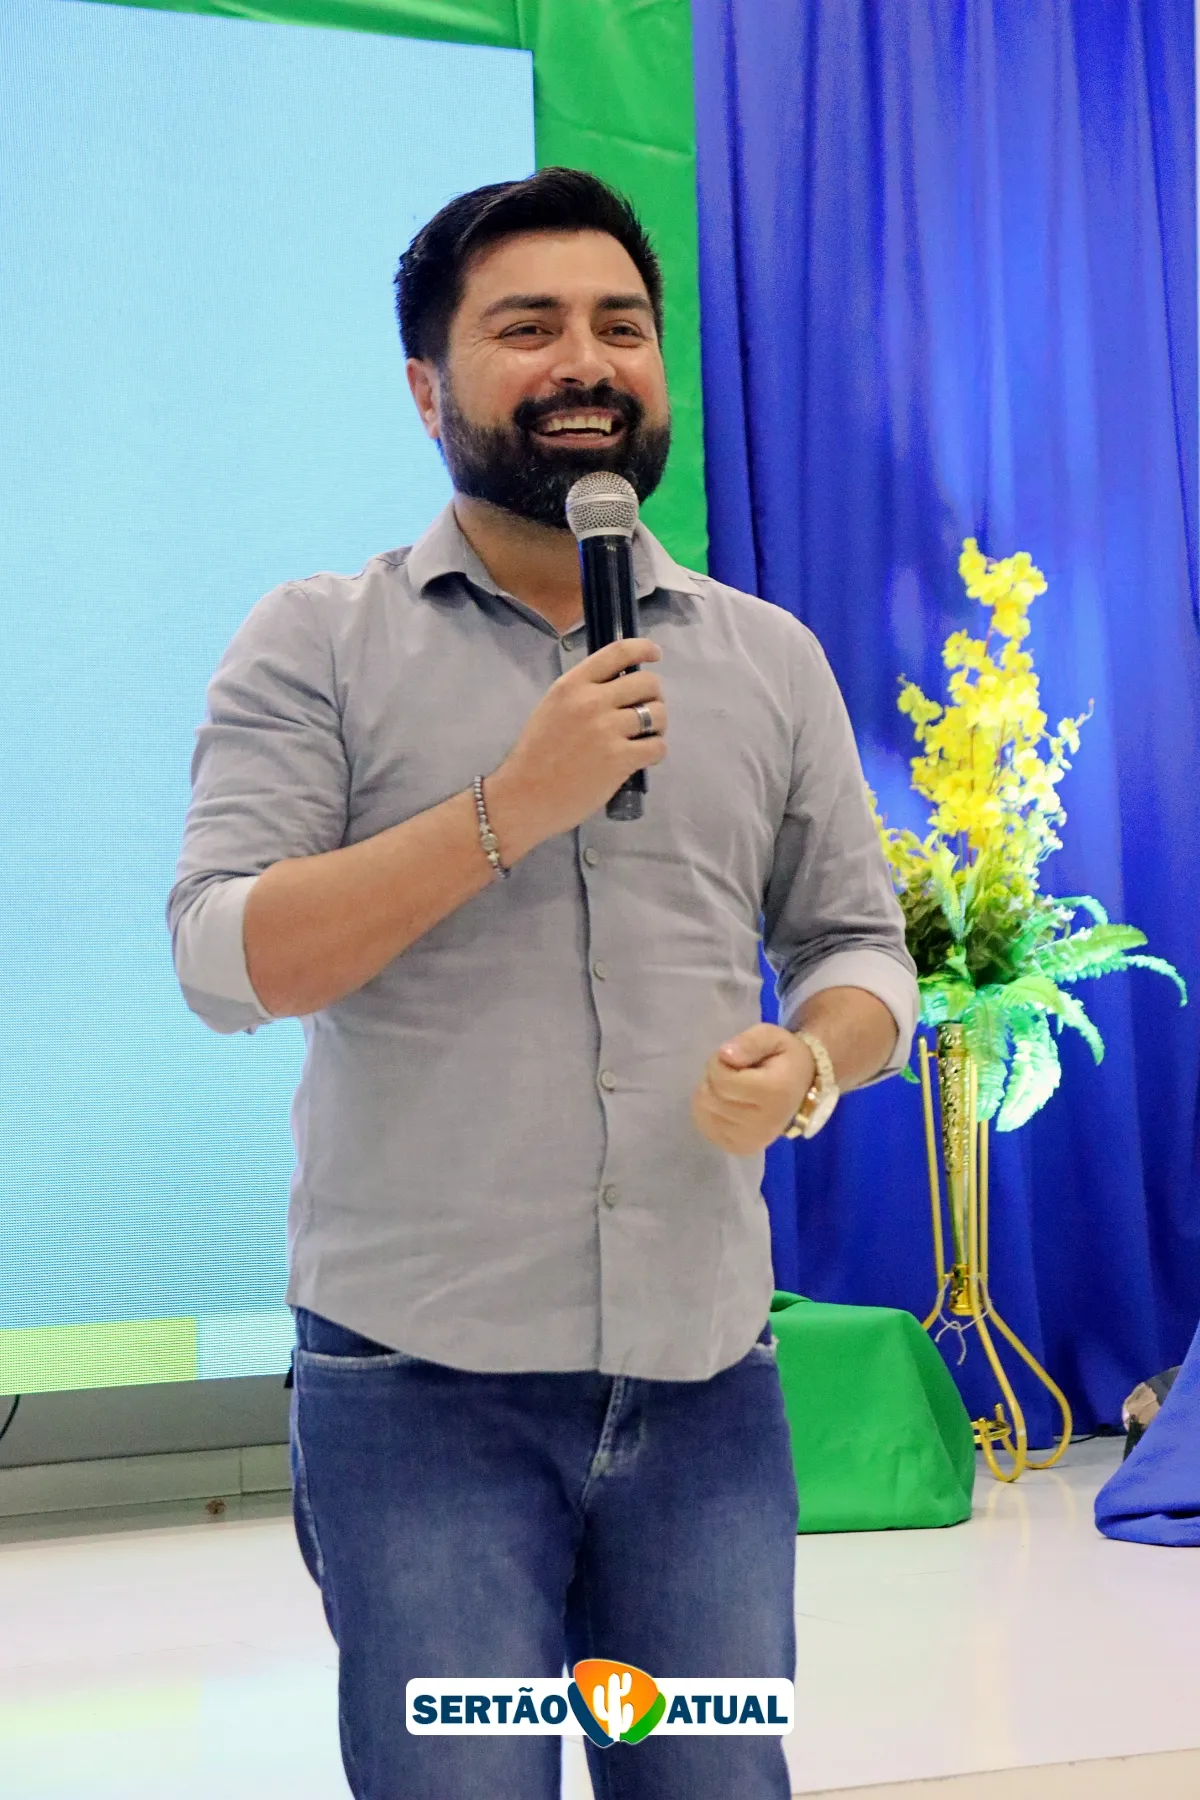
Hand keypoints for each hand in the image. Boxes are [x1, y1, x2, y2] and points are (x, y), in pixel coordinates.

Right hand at [486, 639, 665, 856]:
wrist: (525, 796)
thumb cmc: (536, 755)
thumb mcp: (552, 708)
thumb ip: (582, 693)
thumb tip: (619, 686)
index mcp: (573, 685)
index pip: (619, 652)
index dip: (644, 649)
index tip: (655, 655)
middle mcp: (592, 701)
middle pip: (647, 683)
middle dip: (654, 697)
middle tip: (646, 713)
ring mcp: (607, 730)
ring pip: (657, 714)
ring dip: (658, 726)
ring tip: (645, 737)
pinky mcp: (620, 759)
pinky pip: (657, 746)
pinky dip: (655, 751)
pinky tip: (641, 758)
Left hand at [691, 1024, 814, 1155]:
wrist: (802, 1088)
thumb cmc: (784, 1059)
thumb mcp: (771, 1036)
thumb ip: (748, 1042)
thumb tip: (724, 1055)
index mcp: (774, 1093)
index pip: (720, 1080)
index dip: (719, 1061)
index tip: (735, 1058)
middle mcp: (764, 1124)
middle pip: (709, 1097)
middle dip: (713, 1078)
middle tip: (734, 1072)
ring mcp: (751, 1141)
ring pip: (703, 1112)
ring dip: (710, 1094)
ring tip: (732, 1088)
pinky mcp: (740, 1148)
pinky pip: (705, 1126)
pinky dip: (709, 1111)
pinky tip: (728, 1103)